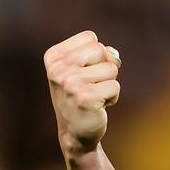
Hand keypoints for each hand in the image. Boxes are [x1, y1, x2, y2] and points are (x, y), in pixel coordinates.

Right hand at [44, 31, 121, 155]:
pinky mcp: (85, 98)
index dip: (96, 55)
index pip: (91, 38)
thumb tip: (115, 57)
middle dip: (104, 68)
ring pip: (112, 68)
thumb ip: (101, 53)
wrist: (75, 132)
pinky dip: (112, 97)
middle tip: (90, 85)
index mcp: (53, 57)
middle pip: (102, 50)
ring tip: (93, 96)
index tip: (84, 71)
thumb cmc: (81, 95)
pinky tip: (97, 106)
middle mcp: (58, 69)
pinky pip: (115, 86)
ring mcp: (70, 83)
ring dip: (109, 84)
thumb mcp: (85, 68)